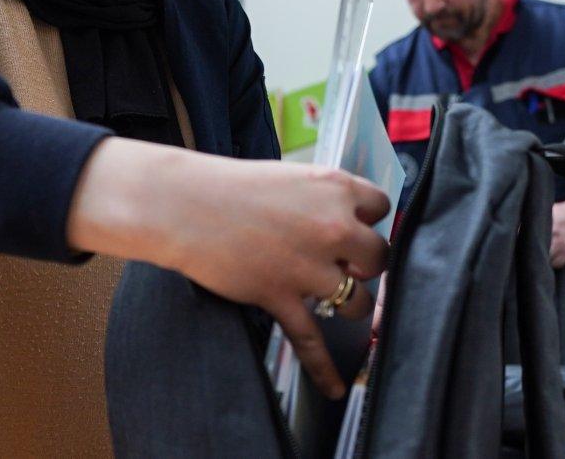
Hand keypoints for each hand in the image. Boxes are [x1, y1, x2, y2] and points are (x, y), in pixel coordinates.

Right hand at [66, 138, 390, 399]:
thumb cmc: (229, 187)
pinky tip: (336, 386)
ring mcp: (308, 266)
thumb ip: (322, 199)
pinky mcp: (281, 296)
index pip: (381, 206)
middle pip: (378, 257)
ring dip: (351, 304)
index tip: (355, 225)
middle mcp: (332, 226)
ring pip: (358, 301)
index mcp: (335, 188)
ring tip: (335, 301)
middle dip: (365, 263)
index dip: (367, 219)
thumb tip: (344, 220)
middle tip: (346, 264)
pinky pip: (312, 340)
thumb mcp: (290, 178)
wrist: (183, 205)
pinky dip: (325, 368)